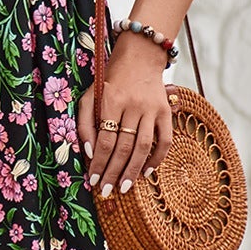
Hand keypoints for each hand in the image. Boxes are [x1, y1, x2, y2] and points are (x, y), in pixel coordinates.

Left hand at [76, 34, 175, 198]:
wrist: (139, 58)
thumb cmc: (109, 81)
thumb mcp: (89, 96)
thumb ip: (85, 124)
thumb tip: (90, 153)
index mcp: (112, 101)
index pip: (105, 140)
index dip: (99, 163)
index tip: (93, 180)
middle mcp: (133, 105)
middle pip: (123, 147)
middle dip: (114, 172)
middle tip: (107, 191)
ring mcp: (152, 109)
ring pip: (143, 146)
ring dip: (133, 170)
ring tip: (125, 187)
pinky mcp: (166, 111)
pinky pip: (165, 140)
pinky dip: (157, 158)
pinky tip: (147, 172)